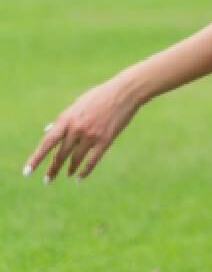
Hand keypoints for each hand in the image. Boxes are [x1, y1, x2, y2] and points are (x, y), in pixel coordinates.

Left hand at [23, 79, 142, 182]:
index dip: (36, 158)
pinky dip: (85, 170)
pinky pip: (93, 160)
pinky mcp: (106, 139)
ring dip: (69, 169)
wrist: (125, 92)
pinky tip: (79, 178)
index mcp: (67, 118)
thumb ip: (63, 119)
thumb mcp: (77, 104)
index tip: (27, 172)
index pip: (47, 143)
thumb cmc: (99, 96)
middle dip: (53, 168)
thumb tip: (48, 132)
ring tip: (66, 175)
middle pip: (61, 154)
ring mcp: (92, 135)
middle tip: (48, 179)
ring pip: (76, 158)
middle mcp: (77, 128)